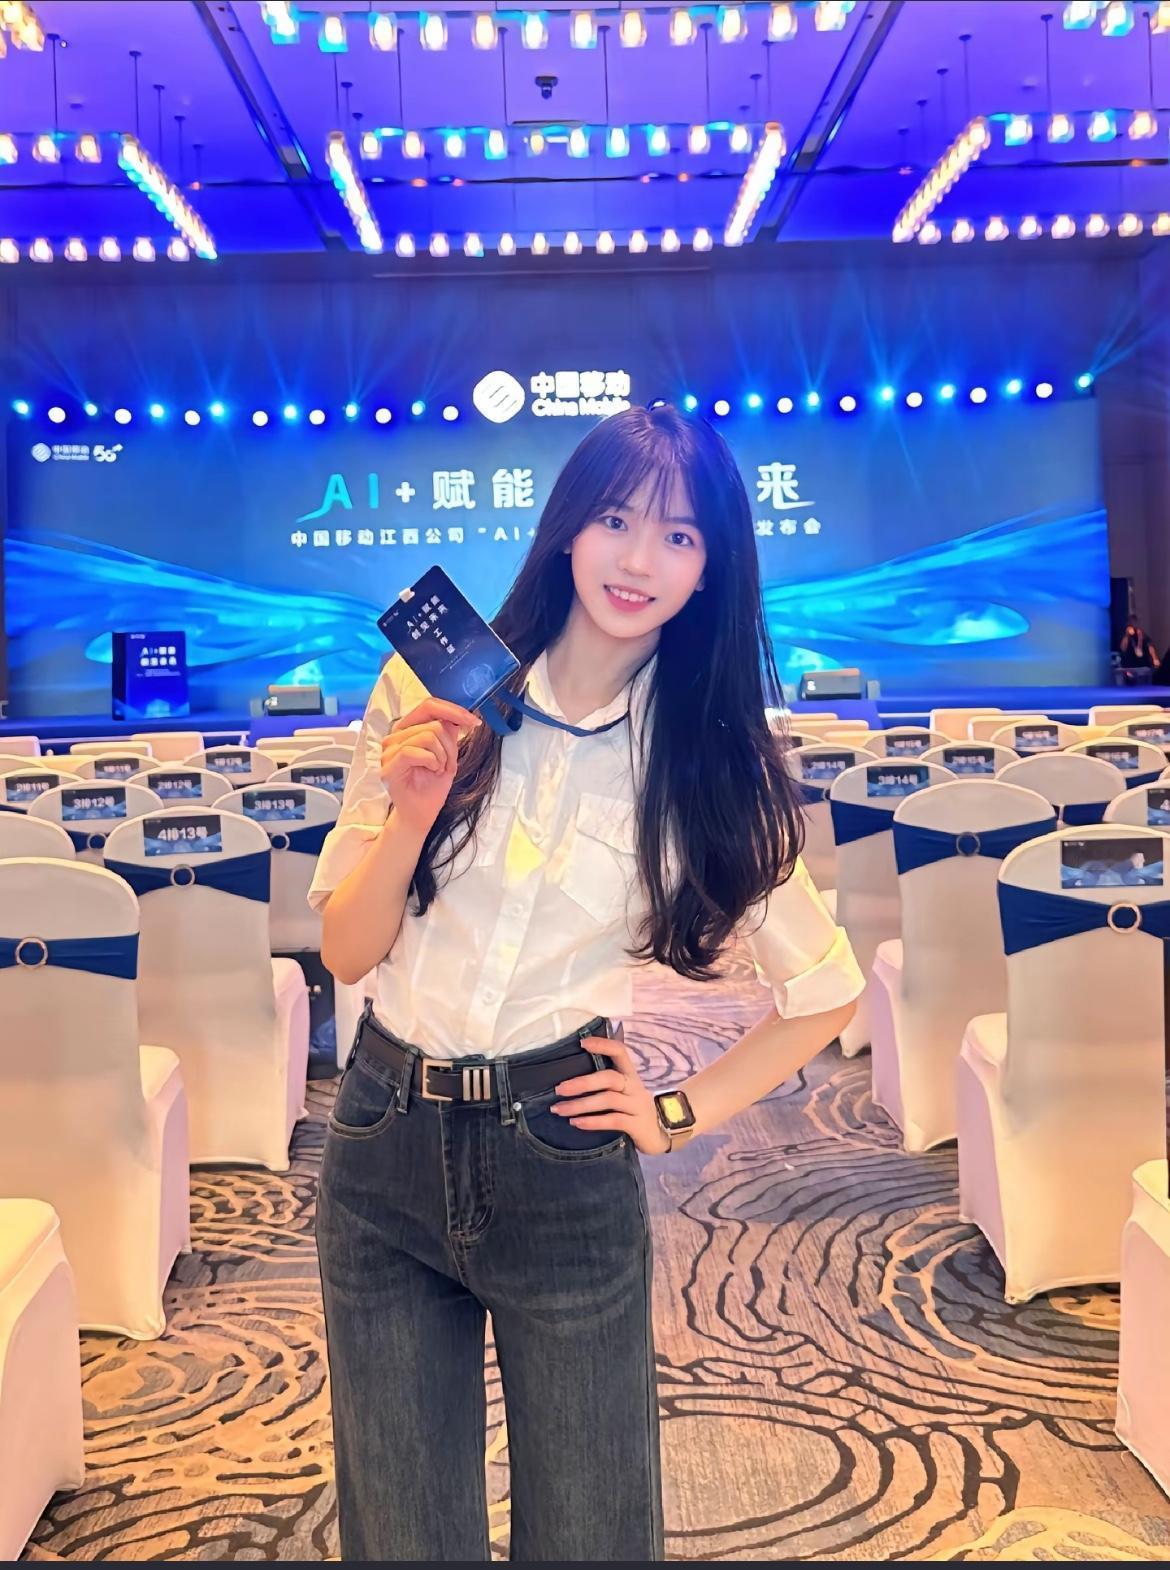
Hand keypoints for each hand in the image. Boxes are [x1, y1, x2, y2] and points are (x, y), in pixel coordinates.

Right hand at [380, 697, 481, 835]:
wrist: (421, 815)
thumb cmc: (432, 786)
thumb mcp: (447, 754)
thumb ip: (448, 732)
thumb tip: (458, 715)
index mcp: (407, 729)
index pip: (428, 706)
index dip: (453, 710)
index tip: (473, 722)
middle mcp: (395, 736)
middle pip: (433, 723)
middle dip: (451, 745)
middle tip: (449, 764)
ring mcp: (389, 751)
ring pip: (427, 736)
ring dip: (443, 756)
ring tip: (439, 770)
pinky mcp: (389, 766)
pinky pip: (414, 751)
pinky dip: (432, 761)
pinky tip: (432, 771)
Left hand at [549, 1036, 670, 1155]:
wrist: (660, 1135)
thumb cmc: (634, 1110)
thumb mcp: (625, 1092)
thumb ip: (606, 1084)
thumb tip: (571, 1079)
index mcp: (630, 1075)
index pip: (620, 1051)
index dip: (603, 1044)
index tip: (582, 1043)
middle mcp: (635, 1087)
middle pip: (610, 1077)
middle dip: (582, 1082)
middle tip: (559, 1089)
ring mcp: (637, 1106)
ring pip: (608, 1099)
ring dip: (580, 1104)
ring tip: (559, 1110)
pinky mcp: (637, 1125)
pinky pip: (614, 1120)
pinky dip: (593, 1122)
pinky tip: (576, 1123)